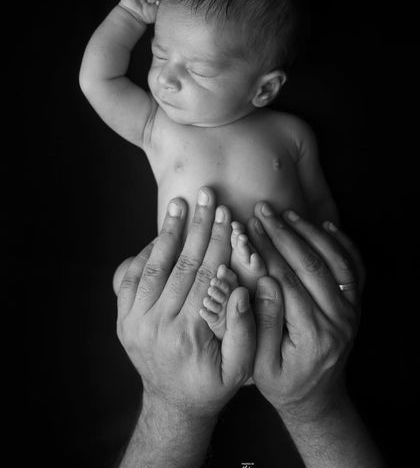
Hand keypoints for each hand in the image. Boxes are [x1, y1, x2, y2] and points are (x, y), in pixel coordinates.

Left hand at [117, 187, 254, 418]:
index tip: (229, 215)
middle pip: (182, 264)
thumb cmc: (211, 383)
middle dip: (198, 226)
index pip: (207, 275)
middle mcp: (157, 325)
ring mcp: (135, 321)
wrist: (173, 403)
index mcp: (189, 334)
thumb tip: (240, 291)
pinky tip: (158, 234)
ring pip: (154, 265)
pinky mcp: (123, 319)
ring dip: (169, 232)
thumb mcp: (239, 369)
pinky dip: (144, 253)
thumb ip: (244, 331)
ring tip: (180, 204)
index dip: (220, 243)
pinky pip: (130, 278)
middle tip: (207, 195)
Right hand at [247, 205, 363, 420]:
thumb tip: (265, 281)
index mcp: (312, 335)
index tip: (249, 228)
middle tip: (263, 211)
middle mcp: (338, 320)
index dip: (266, 251)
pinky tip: (324, 225)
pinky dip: (342, 243)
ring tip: (286, 213)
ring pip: (335, 260)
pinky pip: (354, 268)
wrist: (318, 396)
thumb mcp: (260, 363)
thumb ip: (263, 322)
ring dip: (310, 232)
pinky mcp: (355, 304)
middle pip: (311, 265)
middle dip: (284, 233)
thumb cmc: (283, 381)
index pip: (287, 281)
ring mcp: (351, 310)